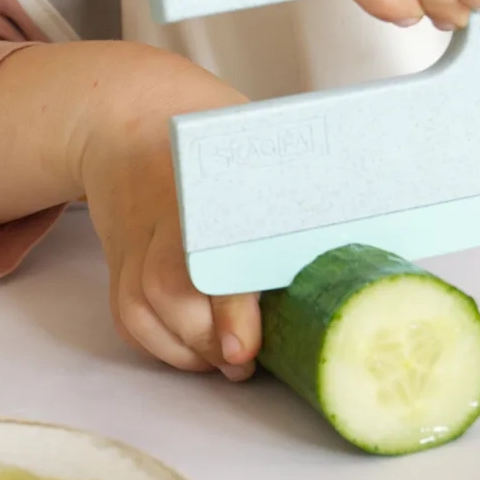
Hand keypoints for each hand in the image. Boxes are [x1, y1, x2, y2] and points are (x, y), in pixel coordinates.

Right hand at [0, 38, 260, 380]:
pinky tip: (199, 351)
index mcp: (204, 178)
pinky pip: (131, 317)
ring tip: (232, 360)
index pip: (214, 248)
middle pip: (170, 288)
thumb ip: (294, 181)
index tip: (245, 345)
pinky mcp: (117, 260)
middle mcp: (161, 210)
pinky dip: (163, 345)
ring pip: (144, 310)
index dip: (231, 304)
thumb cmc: (213, 131)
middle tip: (250, 358)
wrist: (128, 119)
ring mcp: (132, 237)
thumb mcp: (257, 139)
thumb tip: (362, 222)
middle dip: (209, 337)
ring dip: (189, 350)